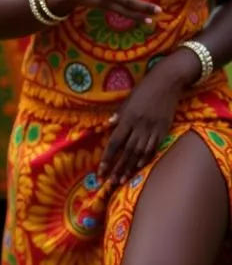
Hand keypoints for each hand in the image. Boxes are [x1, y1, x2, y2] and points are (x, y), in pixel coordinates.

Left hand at [98, 48, 198, 183]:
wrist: (166, 83)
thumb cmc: (143, 90)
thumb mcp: (127, 100)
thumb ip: (118, 115)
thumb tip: (108, 126)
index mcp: (127, 118)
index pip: (115, 142)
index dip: (107, 158)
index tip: (100, 170)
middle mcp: (139, 126)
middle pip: (126, 152)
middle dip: (117, 168)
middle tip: (109, 181)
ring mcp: (152, 129)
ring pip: (139, 153)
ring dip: (130, 168)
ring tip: (121, 180)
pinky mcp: (163, 130)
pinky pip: (153, 148)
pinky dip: (145, 159)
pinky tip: (139, 168)